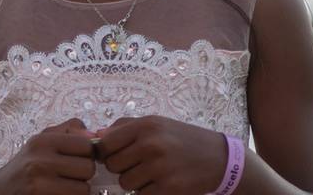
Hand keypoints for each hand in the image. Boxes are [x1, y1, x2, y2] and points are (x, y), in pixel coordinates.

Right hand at [0, 117, 96, 193]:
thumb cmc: (24, 168)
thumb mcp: (40, 142)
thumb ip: (68, 132)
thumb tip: (95, 134)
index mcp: (42, 141)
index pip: (86, 144)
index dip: (87, 154)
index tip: (78, 159)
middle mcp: (40, 161)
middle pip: (88, 168)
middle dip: (83, 175)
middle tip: (69, 176)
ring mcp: (40, 185)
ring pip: (84, 189)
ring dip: (77, 191)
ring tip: (62, 187)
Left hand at [94, 115, 227, 193]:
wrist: (218, 158)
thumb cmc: (182, 139)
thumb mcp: (156, 123)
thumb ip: (124, 127)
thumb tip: (95, 137)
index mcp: (146, 125)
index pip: (106, 143)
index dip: (106, 152)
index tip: (116, 154)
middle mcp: (151, 144)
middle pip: (112, 165)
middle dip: (121, 167)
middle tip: (138, 164)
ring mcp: (160, 167)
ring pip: (125, 182)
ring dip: (134, 182)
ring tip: (151, 173)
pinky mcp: (168, 188)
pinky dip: (147, 192)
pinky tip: (161, 182)